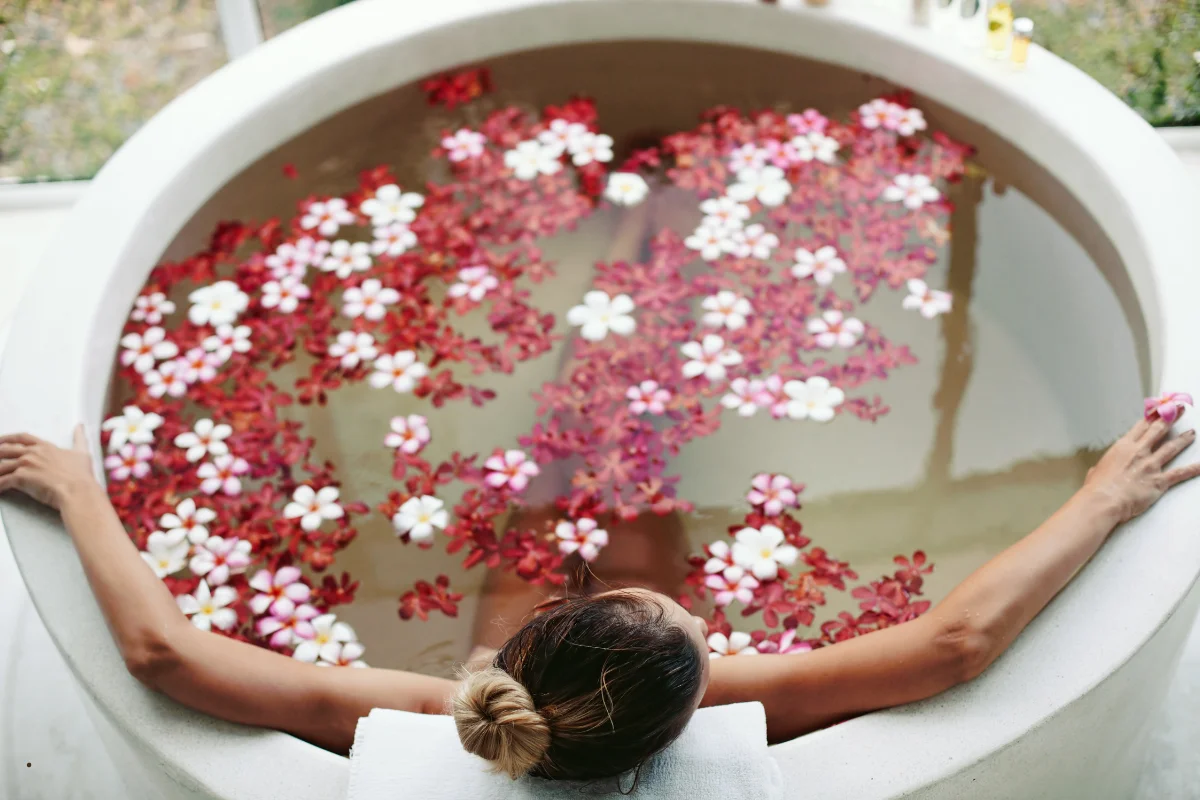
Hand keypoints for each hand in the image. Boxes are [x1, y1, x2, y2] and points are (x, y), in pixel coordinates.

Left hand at [0, 426, 97, 509]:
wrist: (78, 490)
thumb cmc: (80, 475)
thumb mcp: (82, 453)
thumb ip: (79, 438)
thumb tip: (80, 427)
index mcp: (45, 447)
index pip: (22, 438)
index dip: (8, 438)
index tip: (1, 441)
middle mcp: (32, 453)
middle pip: (5, 449)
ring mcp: (25, 465)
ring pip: (1, 466)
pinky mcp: (21, 478)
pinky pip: (2, 481)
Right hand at [1083, 413, 1199, 524]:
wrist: (1103, 500)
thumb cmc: (1097, 488)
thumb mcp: (1096, 471)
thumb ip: (1102, 468)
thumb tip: (1098, 471)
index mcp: (1123, 447)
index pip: (1141, 426)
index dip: (1153, 415)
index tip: (1160, 407)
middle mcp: (1139, 452)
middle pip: (1159, 430)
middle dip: (1171, 418)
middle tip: (1180, 409)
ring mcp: (1151, 465)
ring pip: (1172, 448)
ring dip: (1183, 439)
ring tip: (1192, 433)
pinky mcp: (1159, 481)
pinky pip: (1180, 473)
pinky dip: (1193, 469)